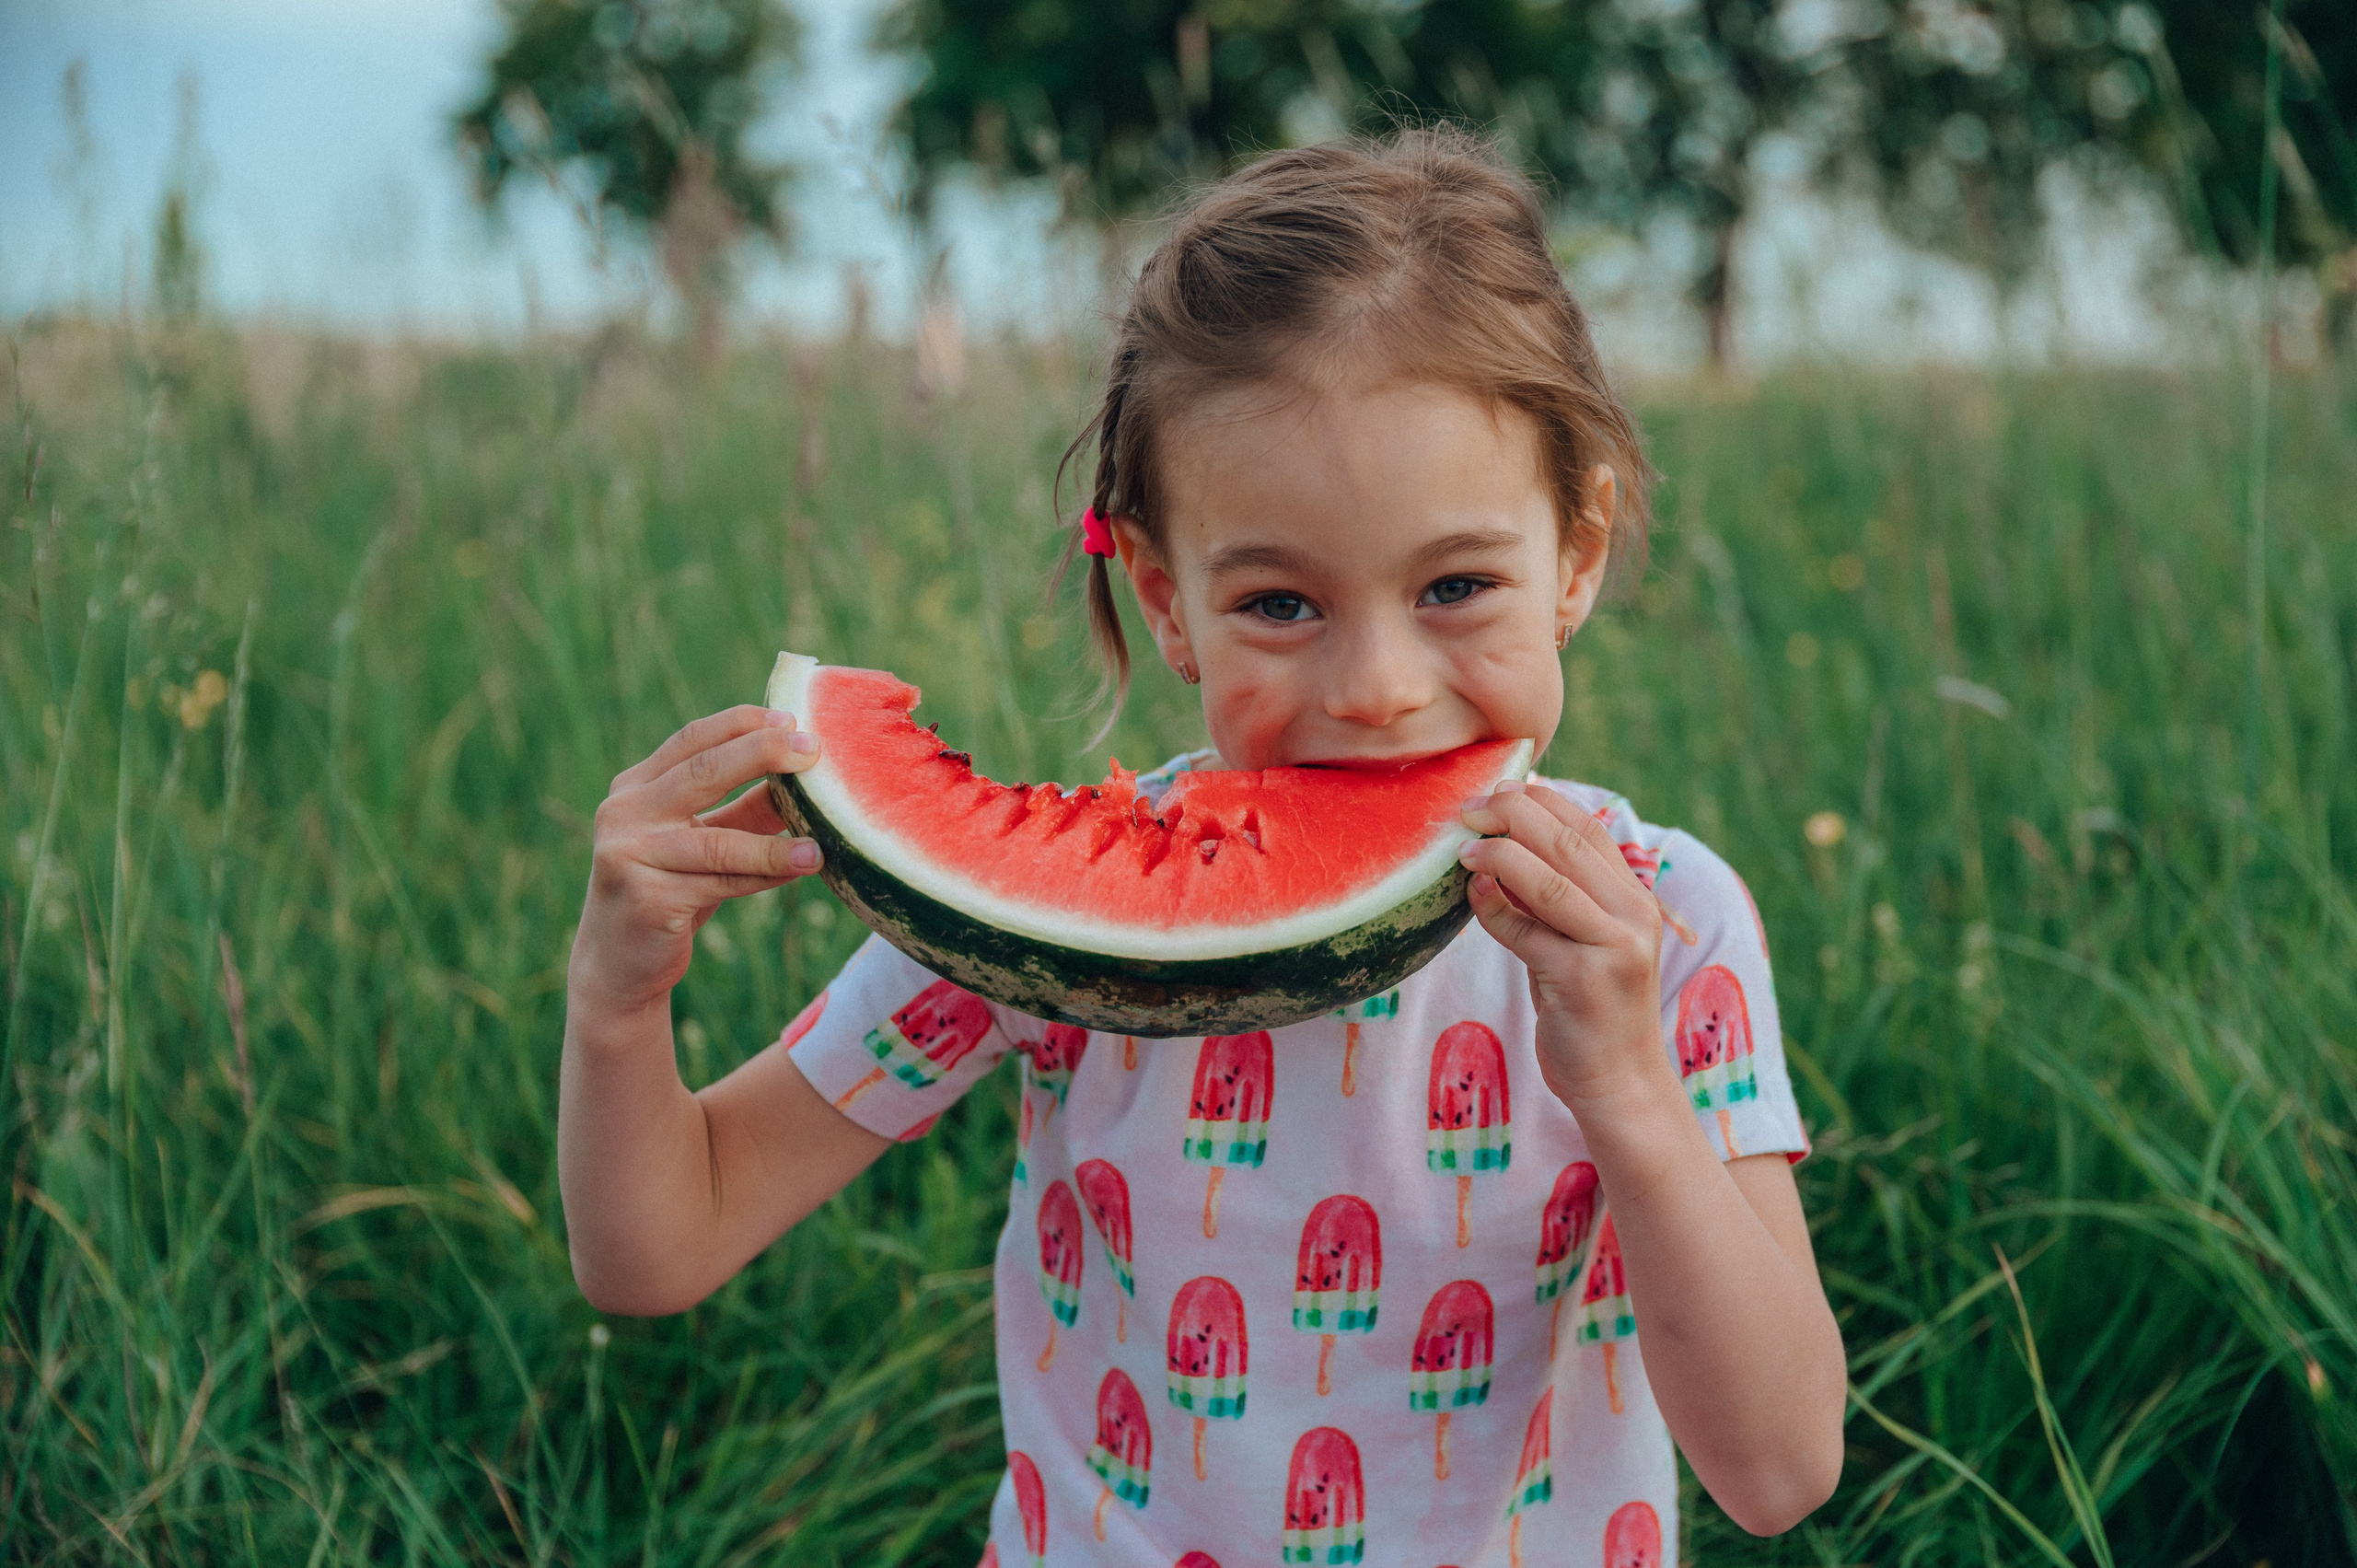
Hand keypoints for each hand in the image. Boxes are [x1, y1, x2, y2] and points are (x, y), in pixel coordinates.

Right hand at [570, 706, 823, 1016]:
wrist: (616, 964)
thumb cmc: (668, 891)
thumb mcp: (703, 841)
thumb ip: (745, 809)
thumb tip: (806, 776)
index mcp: (634, 788)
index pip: (692, 740)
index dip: (743, 724)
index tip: (793, 720)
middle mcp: (624, 813)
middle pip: (703, 771)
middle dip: (763, 754)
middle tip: (813, 749)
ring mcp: (630, 855)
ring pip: (719, 841)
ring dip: (776, 841)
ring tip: (821, 840)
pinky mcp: (647, 900)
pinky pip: (721, 882)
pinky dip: (767, 875)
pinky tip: (803, 867)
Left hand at [1457, 782, 1671, 1111]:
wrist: (1619, 1083)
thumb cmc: (1588, 1008)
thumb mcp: (1579, 942)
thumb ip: (1553, 898)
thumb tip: (1497, 845)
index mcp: (1635, 899)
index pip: (1589, 829)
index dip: (1542, 801)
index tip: (1500, 787)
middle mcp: (1633, 917)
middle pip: (1569, 844)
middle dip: (1514, 816)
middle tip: (1470, 809)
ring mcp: (1613, 949)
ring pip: (1550, 882)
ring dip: (1499, 857)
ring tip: (1463, 849)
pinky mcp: (1584, 982)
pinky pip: (1527, 933)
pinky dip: (1494, 910)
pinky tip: (1472, 896)